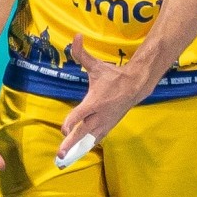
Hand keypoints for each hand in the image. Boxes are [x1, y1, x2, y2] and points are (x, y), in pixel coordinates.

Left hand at [54, 35, 157, 167]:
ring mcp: (105, 123)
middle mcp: (100, 115)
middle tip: (60, 154)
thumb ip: (82, 54)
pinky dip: (87, 147)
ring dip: (77, 149)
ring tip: (64, 160)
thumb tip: (75, 37)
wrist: (136, 86)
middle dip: (71, 143)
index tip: (64, 129)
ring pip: (90, 139)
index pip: (80, 114)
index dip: (71, 122)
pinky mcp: (108, 127)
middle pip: (83, 132)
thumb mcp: (96, 65)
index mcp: (95, 101)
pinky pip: (96, 139)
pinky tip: (77, 155)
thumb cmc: (113, 76)